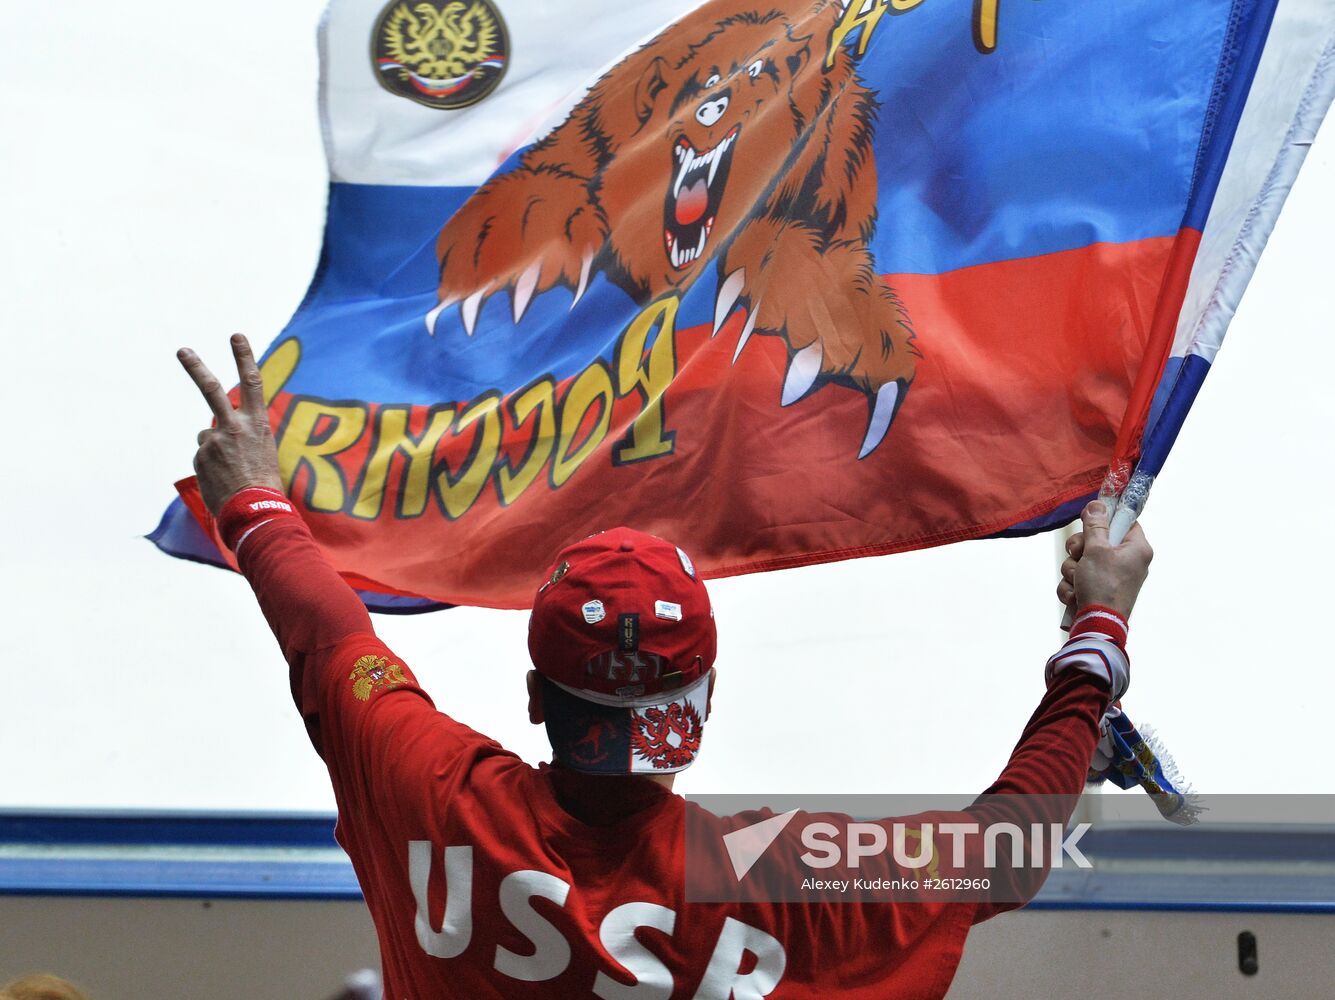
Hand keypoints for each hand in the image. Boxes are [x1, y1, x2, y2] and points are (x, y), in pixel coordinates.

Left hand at [178, 334, 282, 515]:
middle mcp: (234, 426)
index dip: (244, 357)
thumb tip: (213, 431)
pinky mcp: (200, 456)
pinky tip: (223, 480)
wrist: (254, 509)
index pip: (252, 382)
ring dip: (216, 449)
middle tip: (182, 350)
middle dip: (196, 368)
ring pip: (207, 434)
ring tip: (230, 470)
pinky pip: (203, 455)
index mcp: (257, 423)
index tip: (236, 335)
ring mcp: (214, 440)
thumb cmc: (264, 482)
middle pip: (212, 389)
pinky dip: (211, 466)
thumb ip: (241, 433)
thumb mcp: (262, 449)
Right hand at [1057, 501, 1152, 618]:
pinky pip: (1079, 579)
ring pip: (1083, 561)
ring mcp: (1113, 578)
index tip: (1088, 519)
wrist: (1098, 624)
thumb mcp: (1097, 549)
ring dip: (1073, 570)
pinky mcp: (1098, 591)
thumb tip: (1097, 505)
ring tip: (1077, 582)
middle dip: (1079, 550)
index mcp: (1136, 548)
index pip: (1124, 522)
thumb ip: (1095, 525)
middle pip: (1097, 541)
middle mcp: (1128, 562)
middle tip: (1078, 555)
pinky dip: (1072, 586)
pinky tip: (1074, 595)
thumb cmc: (1104, 585)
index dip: (1104, 519)